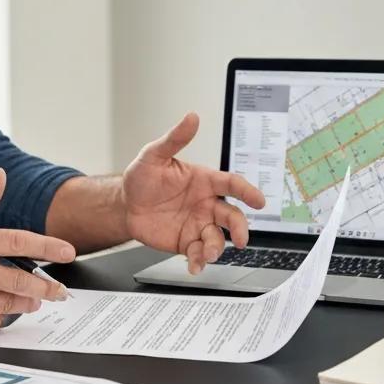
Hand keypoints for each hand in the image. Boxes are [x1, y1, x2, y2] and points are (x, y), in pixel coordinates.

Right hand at [0, 168, 74, 331]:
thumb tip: (0, 176)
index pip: (18, 241)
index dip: (47, 247)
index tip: (67, 252)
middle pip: (19, 280)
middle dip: (46, 287)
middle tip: (58, 291)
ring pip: (9, 303)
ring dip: (26, 302)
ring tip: (34, 300)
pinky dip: (1, 316)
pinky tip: (3, 310)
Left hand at [122, 112, 265, 273]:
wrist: (124, 205)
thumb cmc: (142, 178)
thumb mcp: (154, 155)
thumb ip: (175, 139)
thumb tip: (191, 117)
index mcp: (204, 181)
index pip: (231, 184)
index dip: (247, 191)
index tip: (259, 201)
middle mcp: (206, 204)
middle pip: (232, 216)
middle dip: (240, 228)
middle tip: (240, 239)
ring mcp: (197, 224)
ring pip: (218, 238)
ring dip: (217, 248)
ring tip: (208, 255)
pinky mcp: (186, 242)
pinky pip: (199, 253)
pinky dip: (200, 261)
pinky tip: (195, 265)